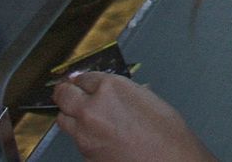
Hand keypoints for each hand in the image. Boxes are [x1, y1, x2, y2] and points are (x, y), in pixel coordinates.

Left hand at [53, 72, 212, 161]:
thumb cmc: (167, 134)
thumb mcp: (149, 100)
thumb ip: (127, 92)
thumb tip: (117, 93)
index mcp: (111, 88)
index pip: (84, 77)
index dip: (82, 79)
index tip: (81, 81)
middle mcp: (92, 107)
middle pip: (63, 94)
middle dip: (65, 91)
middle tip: (67, 91)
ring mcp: (85, 133)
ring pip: (63, 118)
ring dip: (70, 114)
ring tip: (80, 115)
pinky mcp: (84, 154)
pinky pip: (75, 139)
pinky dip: (82, 136)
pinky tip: (96, 135)